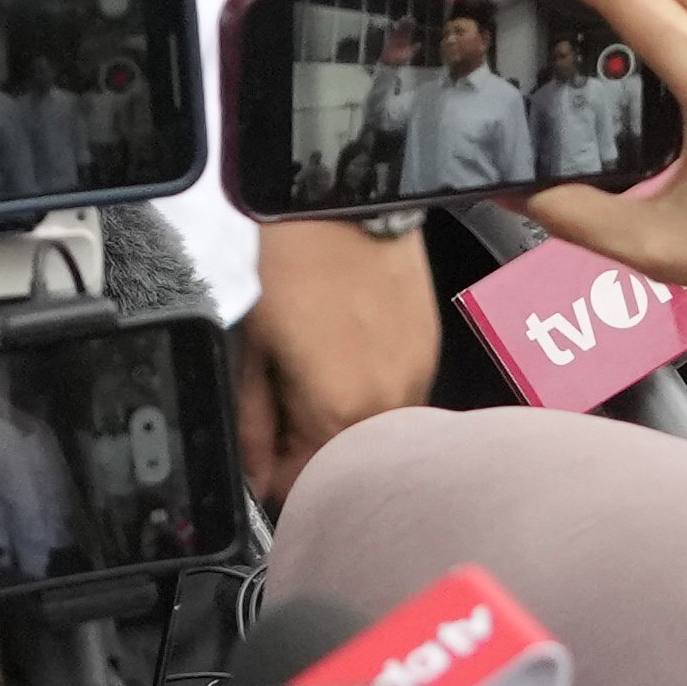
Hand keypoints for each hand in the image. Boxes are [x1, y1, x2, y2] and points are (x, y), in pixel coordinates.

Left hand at [235, 219, 436, 504]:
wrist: (343, 205)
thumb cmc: (292, 265)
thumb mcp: (254, 349)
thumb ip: (255, 421)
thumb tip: (255, 470)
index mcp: (340, 412)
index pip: (312, 480)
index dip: (280, 478)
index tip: (264, 466)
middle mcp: (390, 405)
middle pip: (350, 458)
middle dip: (313, 449)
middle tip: (282, 415)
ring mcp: (419, 377)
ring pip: (378, 429)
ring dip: (346, 421)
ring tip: (315, 376)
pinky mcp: (431, 350)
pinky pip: (401, 394)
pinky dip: (373, 392)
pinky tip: (347, 358)